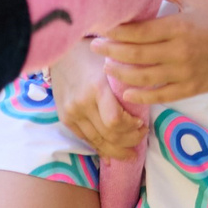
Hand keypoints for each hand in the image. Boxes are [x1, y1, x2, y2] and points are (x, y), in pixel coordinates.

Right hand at [49, 41, 144, 158]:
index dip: (131, 127)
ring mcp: (71, 113)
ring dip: (116, 150)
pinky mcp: (65, 119)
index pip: (115, 121)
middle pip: (109, 135)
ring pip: (97, 142)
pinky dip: (100, 149)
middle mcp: (82, 103)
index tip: (142, 123)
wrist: (62, 53)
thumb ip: (126, 85)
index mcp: (97, 88)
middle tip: (141, 136)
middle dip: (129, 141)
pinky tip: (111, 154)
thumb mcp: (113, 65)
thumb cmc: (94, 55)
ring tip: (130, 151)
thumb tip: (145, 106)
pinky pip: (86, 140)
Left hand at [103, 0, 207, 109]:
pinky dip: (141, 96)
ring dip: (120, 73)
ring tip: (107, 67)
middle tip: (94, 47)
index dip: (116, 31)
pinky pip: (160, 95)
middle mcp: (179, 51)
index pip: (138, 31)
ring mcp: (184, 72)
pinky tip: (126, 93)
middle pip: (135, 54)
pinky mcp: (189, 88)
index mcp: (178, 27)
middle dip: (110, 51)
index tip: (100, 28)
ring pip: (143, 77)